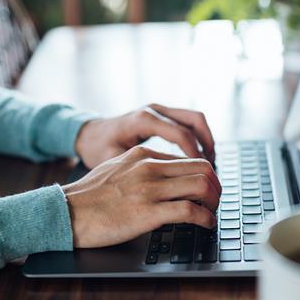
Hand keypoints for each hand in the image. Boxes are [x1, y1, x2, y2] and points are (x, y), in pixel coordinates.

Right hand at [63, 146, 220, 247]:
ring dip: (214, 201)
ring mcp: (149, 189)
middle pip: (202, 168)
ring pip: (202, 185)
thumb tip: (163, 177)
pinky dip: (206, 218)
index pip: (188, 159)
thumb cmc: (88, 197)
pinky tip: (206, 225)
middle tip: (216, 201)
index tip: (207, 190)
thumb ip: (140, 168)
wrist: (65, 213)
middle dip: (216, 186)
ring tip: (212, 213)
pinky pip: (190, 211)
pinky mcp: (148, 212)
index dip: (205, 176)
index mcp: (143, 155)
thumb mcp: (116, 169)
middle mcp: (149, 167)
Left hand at [74, 103, 215, 168]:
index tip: (202, 177)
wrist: (86, 135)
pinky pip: (187, 122)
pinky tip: (197, 159)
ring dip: (206, 140)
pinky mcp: (160, 114)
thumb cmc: (97, 150)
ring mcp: (158, 109)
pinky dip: (197, 137)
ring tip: (209, 165)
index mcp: (142, 120)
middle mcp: (153, 110)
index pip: (181, 134)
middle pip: (194, 121)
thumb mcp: (114, 162)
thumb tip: (161, 189)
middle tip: (212, 171)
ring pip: (194, 118)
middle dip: (208, 145)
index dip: (195, 156)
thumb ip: (138, 172)